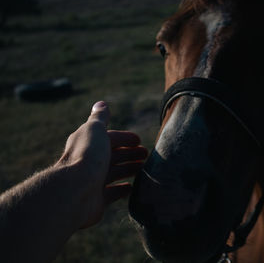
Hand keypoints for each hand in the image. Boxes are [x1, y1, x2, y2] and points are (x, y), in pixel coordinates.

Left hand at [56, 101, 147, 227]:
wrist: (76, 191)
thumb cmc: (87, 157)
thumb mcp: (95, 130)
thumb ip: (99, 118)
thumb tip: (101, 103)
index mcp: (88, 144)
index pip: (108, 138)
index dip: (124, 138)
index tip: (139, 141)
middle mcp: (89, 162)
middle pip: (112, 155)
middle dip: (129, 153)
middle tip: (146, 154)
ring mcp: (93, 181)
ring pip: (114, 172)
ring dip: (129, 169)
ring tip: (144, 167)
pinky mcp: (97, 199)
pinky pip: (113, 193)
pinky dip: (123, 189)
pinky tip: (132, 187)